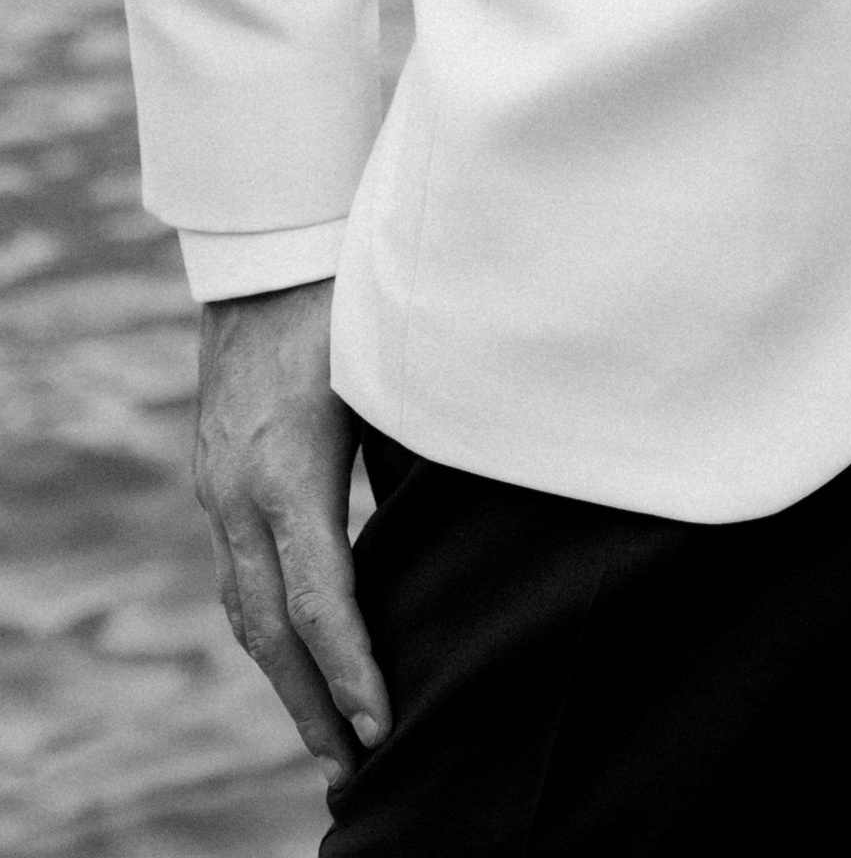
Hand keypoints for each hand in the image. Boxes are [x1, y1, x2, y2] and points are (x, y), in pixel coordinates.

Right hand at [194, 280, 388, 789]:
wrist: (267, 242)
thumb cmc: (349, 298)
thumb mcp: (390, 374)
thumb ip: (421, 449)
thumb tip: (476, 518)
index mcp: (288, 472)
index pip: (319, 602)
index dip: (352, 673)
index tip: (381, 728)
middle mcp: (238, 492)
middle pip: (270, 629)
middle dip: (311, 703)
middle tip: (352, 765)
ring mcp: (218, 486)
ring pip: (246, 607)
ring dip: (286, 673)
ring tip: (328, 728)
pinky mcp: (216, 473)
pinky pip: (239, 569)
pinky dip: (270, 621)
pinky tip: (300, 646)